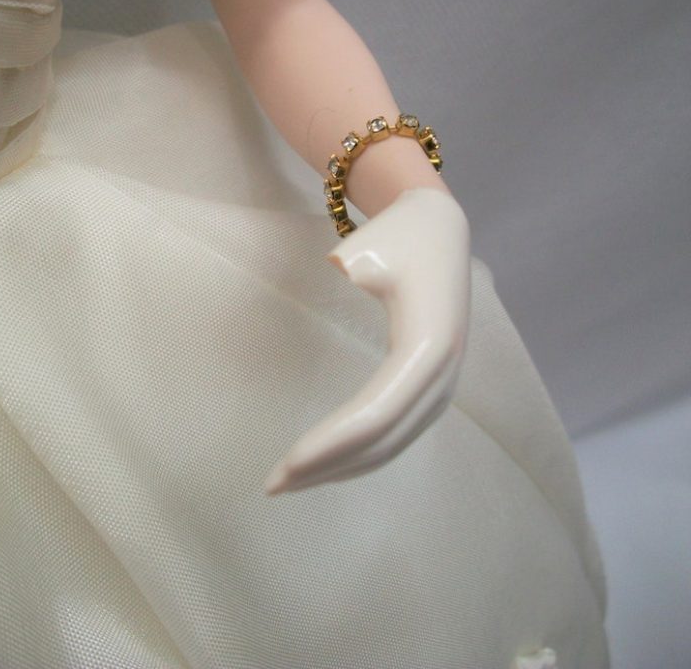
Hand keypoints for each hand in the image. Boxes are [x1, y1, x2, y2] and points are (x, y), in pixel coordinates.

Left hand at [264, 187, 470, 493]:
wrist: (438, 229)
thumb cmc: (402, 235)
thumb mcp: (377, 244)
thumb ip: (359, 260)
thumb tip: (343, 270)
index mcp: (430, 346)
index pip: (375, 414)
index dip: (332, 443)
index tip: (285, 463)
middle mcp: (441, 376)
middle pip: (382, 440)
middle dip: (327, 466)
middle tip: (272, 484)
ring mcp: (441, 384)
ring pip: (391, 443)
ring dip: (342, 466)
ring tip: (290, 480)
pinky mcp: (430, 384)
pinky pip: (396, 430)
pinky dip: (360, 452)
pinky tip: (326, 462)